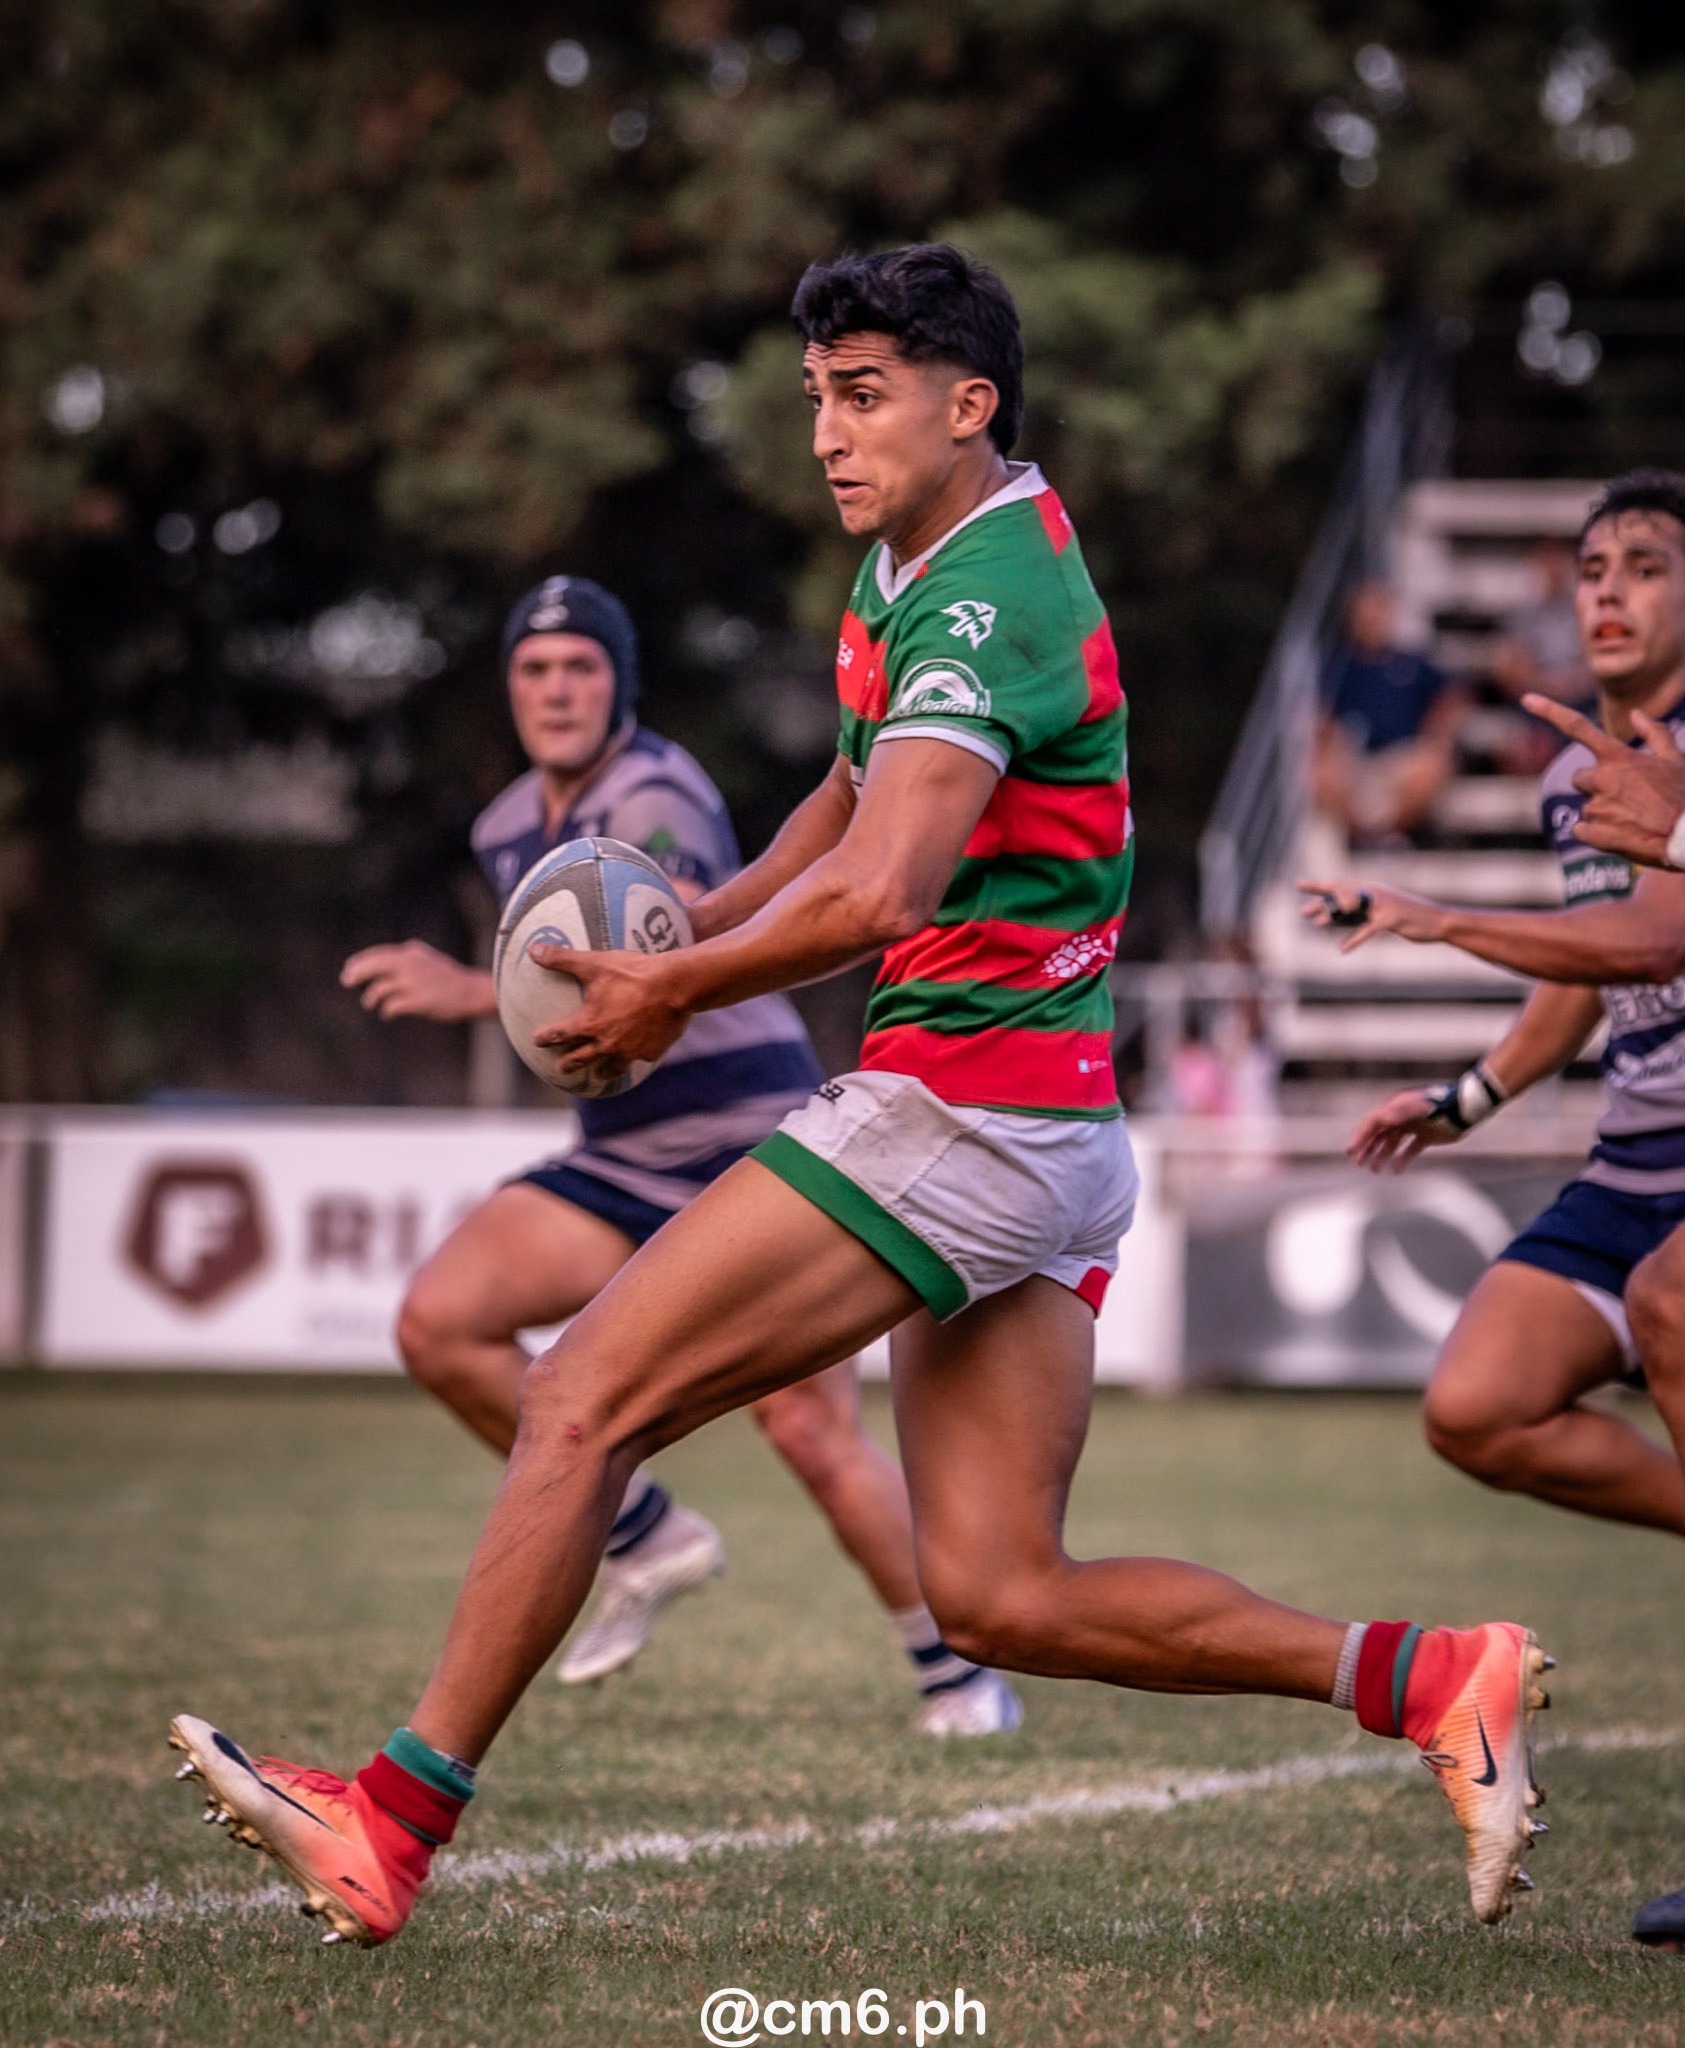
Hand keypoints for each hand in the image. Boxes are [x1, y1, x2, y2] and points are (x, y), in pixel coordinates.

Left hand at [340, 942, 494, 1021]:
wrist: (473, 992)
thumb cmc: (451, 979)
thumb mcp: (429, 960)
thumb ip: (409, 958)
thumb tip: (388, 961)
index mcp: (412, 953)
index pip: (377, 954)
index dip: (360, 962)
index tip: (349, 969)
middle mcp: (409, 965)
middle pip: (372, 966)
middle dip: (356, 973)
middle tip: (346, 980)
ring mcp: (412, 983)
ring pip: (379, 989)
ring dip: (371, 997)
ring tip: (370, 1003)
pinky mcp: (417, 1001)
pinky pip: (391, 1006)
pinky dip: (386, 1011)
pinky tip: (387, 1014)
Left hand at [529, 945, 690, 1073]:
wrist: (675, 986)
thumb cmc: (633, 973)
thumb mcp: (595, 963)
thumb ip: (563, 959)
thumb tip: (534, 950)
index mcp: (588, 1024)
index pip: (559, 1034)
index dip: (545, 1038)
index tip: (538, 1041)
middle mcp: (605, 1043)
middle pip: (579, 1059)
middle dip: (567, 1064)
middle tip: (561, 1067)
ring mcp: (629, 1051)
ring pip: (610, 1069)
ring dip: (601, 1072)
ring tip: (599, 1074)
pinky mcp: (650, 1053)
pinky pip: (639, 1059)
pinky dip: (634, 1059)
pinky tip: (636, 1056)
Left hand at [1297, 879, 1449, 951]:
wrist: (1438, 921)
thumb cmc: (1407, 918)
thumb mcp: (1378, 916)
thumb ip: (1356, 916)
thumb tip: (1330, 919)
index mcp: (1370, 892)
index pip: (1339, 886)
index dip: (1318, 885)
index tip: (1298, 884)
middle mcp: (1374, 894)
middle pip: (1342, 895)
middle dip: (1322, 903)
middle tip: (1302, 912)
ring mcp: (1384, 905)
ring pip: (1355, 909)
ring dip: (1335, 917)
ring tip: (1317, 924)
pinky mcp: (1392, 919)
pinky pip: (1369, 929)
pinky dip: (1355, 939)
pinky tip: (1342, 949)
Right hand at [1347, 1087, 1461, 1173]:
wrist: (1468, 1108)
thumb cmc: (1444, 1106)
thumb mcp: (1423, 1108)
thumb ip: (1403, 1111)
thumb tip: (1383, 1119)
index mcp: (1397, 1107)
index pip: (1373, 1122)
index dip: (1361, 1135)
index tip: (1352, 1150)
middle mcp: (1403, 1117)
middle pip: (1379, 1133)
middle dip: (1367, 1148)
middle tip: (1358, 1163)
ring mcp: (1414, 1126)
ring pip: (1392, 1142)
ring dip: (1382, 1155)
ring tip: (1374, 1170)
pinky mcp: (1426, 1136)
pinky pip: (1410, 1149)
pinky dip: (1402, 1159)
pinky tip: (1397, 1171)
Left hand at [1522, 695, 1684, 866]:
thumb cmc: (1683, 795)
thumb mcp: (1674, 759)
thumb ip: (1653, 733)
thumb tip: (1636, 713)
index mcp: (1618, 757)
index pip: (1578, 727)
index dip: (1549, 711)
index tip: (1526, 699)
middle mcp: (1602, 778)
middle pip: (1579, 779)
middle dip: (1596, 786)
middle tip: (1626, 798)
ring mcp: (1596, 806)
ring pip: (1585, 807)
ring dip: (1602, 812)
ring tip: (1631, 818)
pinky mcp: (1593, 833)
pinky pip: (1580, 831)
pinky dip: (1595, 835)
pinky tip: (1621, 835)